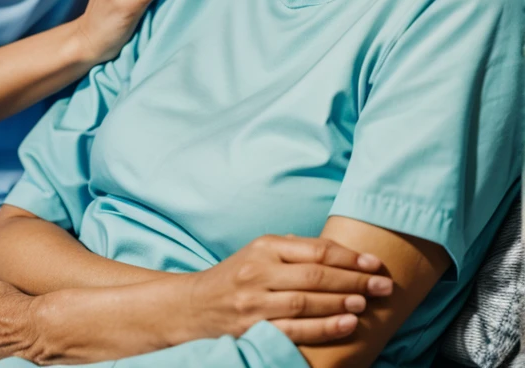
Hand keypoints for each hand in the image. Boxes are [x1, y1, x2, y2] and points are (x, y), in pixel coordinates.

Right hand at [183, 234, 392, 345]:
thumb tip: (334, 249)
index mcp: (265, 247)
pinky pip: (294, 330)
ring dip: (341, 302)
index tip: (373, 263)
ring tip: (367, 303)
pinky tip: (346, 324)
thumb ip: (292, 249)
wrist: (195, 306)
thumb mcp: (258, 253)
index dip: (348, 257)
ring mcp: (255, 301)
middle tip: (382, 285)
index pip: (315, 250)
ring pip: (306, 301)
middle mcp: (259, 271)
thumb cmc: (235, 276)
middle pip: (315, 275)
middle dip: (353, 280)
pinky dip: (323, 328)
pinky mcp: (253, 328)